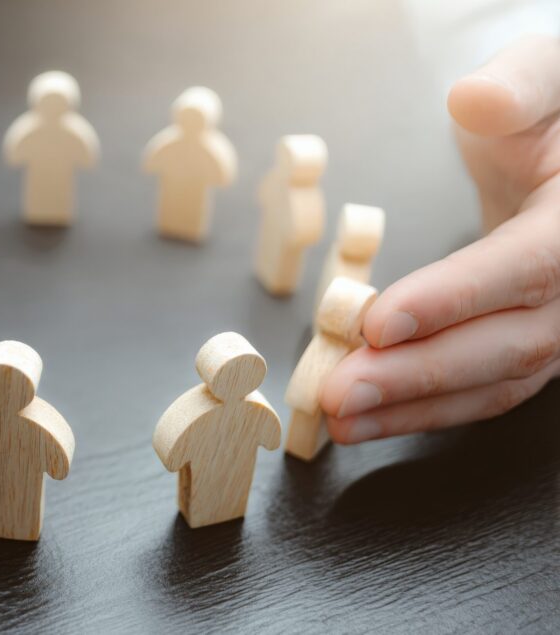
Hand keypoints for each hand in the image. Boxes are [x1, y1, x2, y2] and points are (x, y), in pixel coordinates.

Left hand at [321, 35, 559, 442]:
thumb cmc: (546, 117)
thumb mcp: (541, 76)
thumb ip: (517, 87)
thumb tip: (474, 99)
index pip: (527, 267)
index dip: (452, 300)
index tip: (378, 323)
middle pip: (507, 344)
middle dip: (416, 373)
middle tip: (339, 391)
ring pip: (493, 381)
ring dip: (412, 407)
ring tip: (340, 418)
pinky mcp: (532, 346)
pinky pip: (481, 390)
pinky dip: (423, 409)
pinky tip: (367, 418)